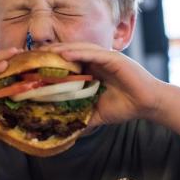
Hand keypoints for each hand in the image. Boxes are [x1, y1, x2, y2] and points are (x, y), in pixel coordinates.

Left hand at [42, 43, 163, 125]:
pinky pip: (93, 53)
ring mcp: (105, 57)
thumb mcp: (96, 113)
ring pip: (78, 49)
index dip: (49, 62)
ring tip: (43, 52)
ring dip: (60, 49)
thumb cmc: (124, 106)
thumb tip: (64, 130)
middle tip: (31, 55)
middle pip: (69, 52)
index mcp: (91, 69)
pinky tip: (64, 54)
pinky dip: (78, 53)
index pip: (66, 62)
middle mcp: (96, 60)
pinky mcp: (114, 58)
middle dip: (50, 53)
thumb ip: (81, 116)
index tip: (31, 65)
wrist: (148, 104)